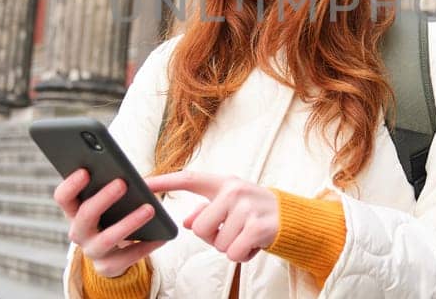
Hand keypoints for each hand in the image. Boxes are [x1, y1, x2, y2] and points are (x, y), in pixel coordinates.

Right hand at [53, 169, 167, 277]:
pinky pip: (128, 257)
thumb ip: (110, 188)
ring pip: (107, 238)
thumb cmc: (112, 216)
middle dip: (103, 198)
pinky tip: (161, 236)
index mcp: (74, 211)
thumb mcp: (107, 202)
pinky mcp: (107, 267)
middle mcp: (78, 232)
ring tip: (150, 209)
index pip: (63, 197)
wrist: (113, 253)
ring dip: (129, 222)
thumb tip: (130, 177)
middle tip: (122, 183)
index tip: (85, 171)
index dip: (71, 185)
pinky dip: (146, 245)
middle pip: (85, 215)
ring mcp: (91, 251)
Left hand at [146, 171, 278, 261]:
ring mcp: (246, 207)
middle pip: (199, 228)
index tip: (142, 184)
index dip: (164, 182)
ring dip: (230, 247)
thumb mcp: (231, 205)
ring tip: (246, 235)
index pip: (188, 179)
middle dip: (212, 238)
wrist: (293, 218)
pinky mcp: (258, 226)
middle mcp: (233, 190)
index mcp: (223, 183)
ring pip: (218, 244)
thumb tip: (185, 223)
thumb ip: (207, 211)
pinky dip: (242, 255)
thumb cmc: (255, 212)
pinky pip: (233, 253)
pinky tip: (253, 244)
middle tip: (231, 232)